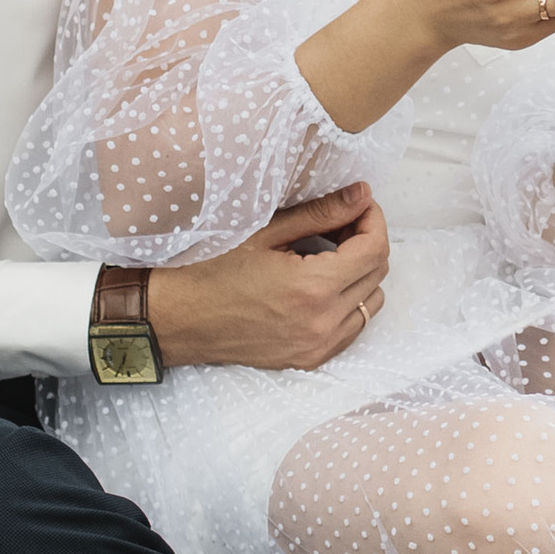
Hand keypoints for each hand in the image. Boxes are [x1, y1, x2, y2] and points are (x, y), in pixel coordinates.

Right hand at [148, 185, 390, 372]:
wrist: (177, 318)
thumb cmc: (211, 269)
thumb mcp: (266, 232)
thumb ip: (320, 213)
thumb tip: (361, 194)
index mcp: (312, 288)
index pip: (375, 249)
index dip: (373, 220)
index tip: (358, 205)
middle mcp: (322, 323)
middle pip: (377, 274)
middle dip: (367, 242)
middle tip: (341, 223)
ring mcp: (318, 346)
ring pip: (370, 303)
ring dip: (361, 274)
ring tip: (330, 255)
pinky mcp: (309, 359)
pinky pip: (352, 328)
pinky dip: (349, 303)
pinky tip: (322, 286)